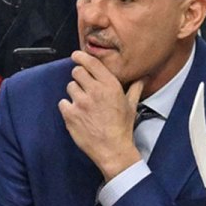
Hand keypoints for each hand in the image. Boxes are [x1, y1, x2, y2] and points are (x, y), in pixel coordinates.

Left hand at [58, 51, 143, 180]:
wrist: (113, 150)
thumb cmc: (122, 128)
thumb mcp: (131, 106)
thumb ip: (135, 88)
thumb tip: (143, 78)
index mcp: (110, 85)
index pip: (91, 63)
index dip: (81, 57)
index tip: (76, 55)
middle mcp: (94, 91)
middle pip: (77, 72)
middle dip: (79, 77)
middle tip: (84, 86)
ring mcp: (80, 103)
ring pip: (70, 87)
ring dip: (74, 93)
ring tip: (83, 104)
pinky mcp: (70, 115)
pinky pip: (62, 103)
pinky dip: (67, 107)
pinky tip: (77, 114)